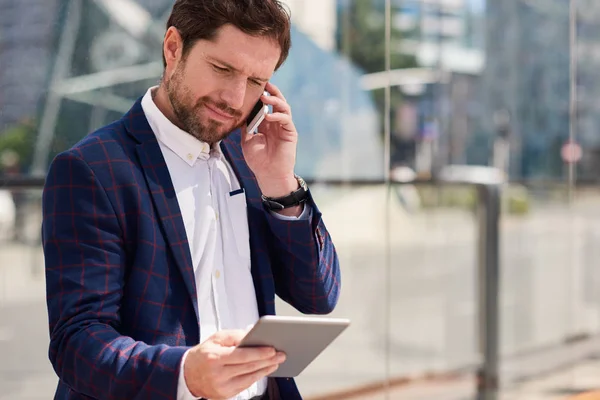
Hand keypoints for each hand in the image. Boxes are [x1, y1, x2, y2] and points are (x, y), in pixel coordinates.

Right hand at [183, 329, 285, 399]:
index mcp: (214, 358)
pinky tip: (265, 370)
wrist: (188, 374)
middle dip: (267, 361)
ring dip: (265, 370)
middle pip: (248, 368)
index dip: (258, 353)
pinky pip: (245, 385)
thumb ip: (235, 336)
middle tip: (281, 354)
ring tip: (276, 362)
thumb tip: (253, 336)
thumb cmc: (204, 353)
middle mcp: (217, 375)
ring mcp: (221, 387)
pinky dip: (256, 377)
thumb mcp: (216, 338)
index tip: (272, 349)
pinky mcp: (224, 395)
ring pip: (249, 378)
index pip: (241, 356)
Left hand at [242, 82, 298, 198]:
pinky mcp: (290, 133)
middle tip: (263, 83)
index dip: (261, 95)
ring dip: (274, 100)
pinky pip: (286, 119)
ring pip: (283, 107)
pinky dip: (277, 115)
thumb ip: (247, 126)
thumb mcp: (247, 140)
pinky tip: (268, 116)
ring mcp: (284, 127)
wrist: (268, 174)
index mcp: (266, 123)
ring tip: (264, 97)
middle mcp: (276, 122)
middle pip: (277, 101)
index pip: (265, 104)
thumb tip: (241, 112)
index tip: (252, 85)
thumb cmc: (258, 160)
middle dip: (271, 91)